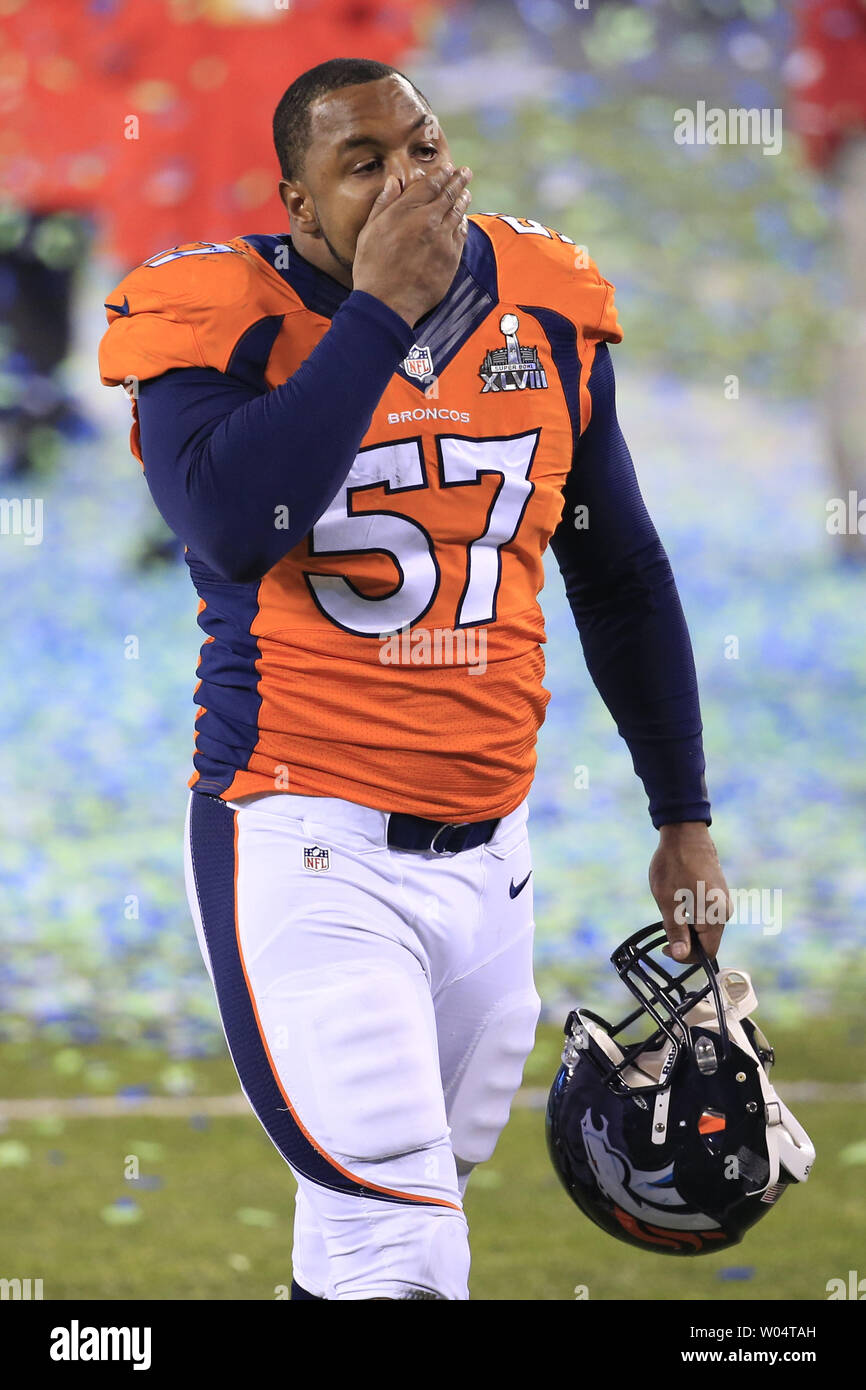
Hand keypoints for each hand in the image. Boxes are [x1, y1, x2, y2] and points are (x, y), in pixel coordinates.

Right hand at [352, 162, 472, 327]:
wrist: (387, 303)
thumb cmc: (372, 268)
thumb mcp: (368, 232)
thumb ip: (383, 204)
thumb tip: (394, 182)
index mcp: (405, 211)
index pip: (428, 185)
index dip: (440, 174)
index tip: (447, 167)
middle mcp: (427, 221)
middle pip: (448, 194)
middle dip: (458, 180)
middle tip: (465, 172)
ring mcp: (442, 240)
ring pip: (457, 213)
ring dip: (463, 199)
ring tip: (466, 192)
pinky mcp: (451, 259)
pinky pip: (461, 235)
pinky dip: (462, 223)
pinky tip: (462, 219)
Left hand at [648, 822, 730, 963]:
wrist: (685, 832)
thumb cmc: (674, 864)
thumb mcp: (668, 900)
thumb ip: (676, 930)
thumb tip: (681, 955)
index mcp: (716, 916)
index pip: (707, 953)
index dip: (686, 956)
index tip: (666, 947)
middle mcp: (725, 912)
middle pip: (707, 942)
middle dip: (685, 939)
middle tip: (665, 924)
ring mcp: (723, 902)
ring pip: (705, 928)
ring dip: (687, 926)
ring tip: (671, 906)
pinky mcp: (718, 894)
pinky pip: (706, 915)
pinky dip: (691, 915)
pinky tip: (678, 898)